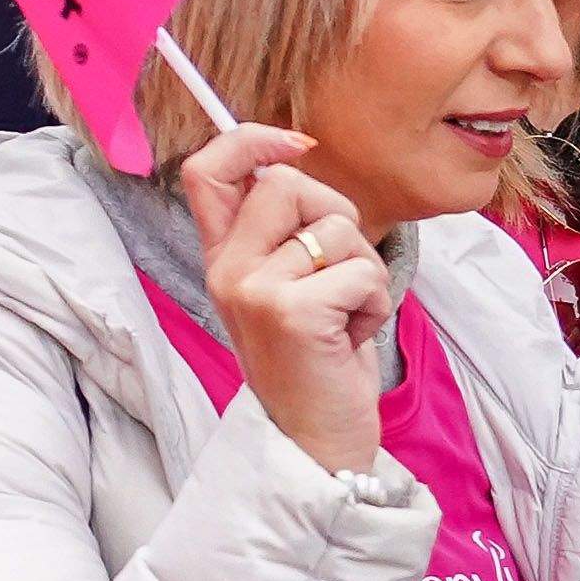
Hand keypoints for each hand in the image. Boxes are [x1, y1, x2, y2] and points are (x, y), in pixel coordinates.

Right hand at [183, 119, 390, 476]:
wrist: (313, 441)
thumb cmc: (315, 360)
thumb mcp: (285, 288)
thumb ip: (281, 231)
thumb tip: (293, 162)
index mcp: (221, 258)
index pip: (204, 170)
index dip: (249, 139)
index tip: (295, 144)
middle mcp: (226, 269)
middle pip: (286, 183)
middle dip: (336, 215)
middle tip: (337, 272)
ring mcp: (253, 290)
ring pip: (334, 227)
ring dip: (363, 268)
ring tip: (345, 313)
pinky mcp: (292, 313)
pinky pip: (361, 271)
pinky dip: (375, 303)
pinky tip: (352, 335)